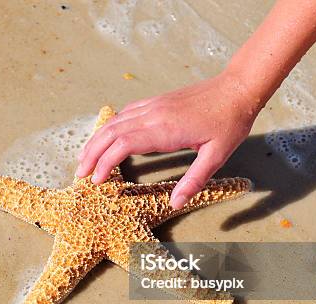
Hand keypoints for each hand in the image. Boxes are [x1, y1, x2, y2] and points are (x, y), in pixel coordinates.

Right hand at [76, 71, 258, 208]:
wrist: (237, 88)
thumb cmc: (228, 123)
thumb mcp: (217, 156)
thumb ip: (194, 181)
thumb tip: (175, 203)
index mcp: (164, 130)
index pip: (123, 145)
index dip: (105, 162)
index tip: (96, 180)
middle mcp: (152, 115)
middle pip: (110, 133)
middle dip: (91, 153)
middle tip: (79, 173)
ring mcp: (152, 106)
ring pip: (114, 122)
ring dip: (96, 140)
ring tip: (84, 157)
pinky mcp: (155, 102)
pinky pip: (125, 114)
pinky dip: (109, 127)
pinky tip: (105, 136)